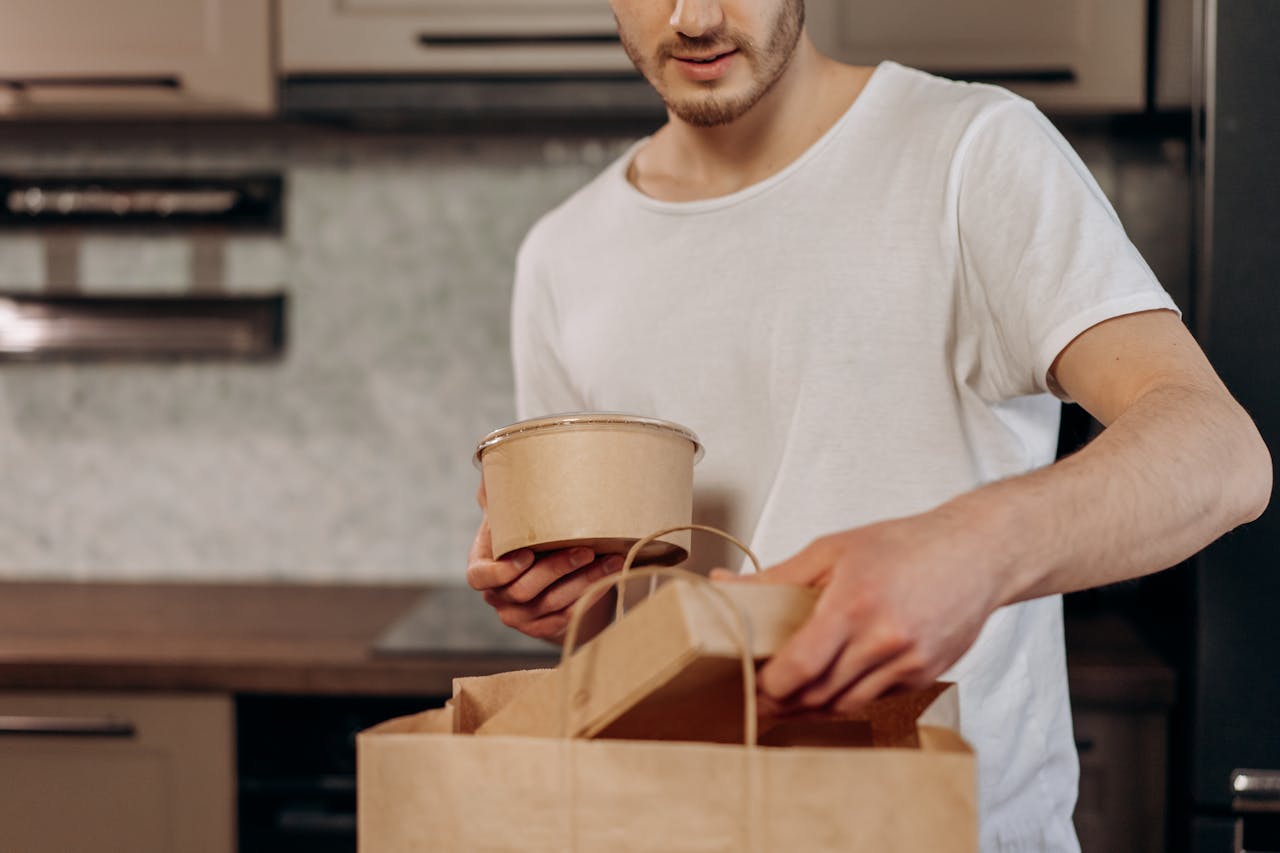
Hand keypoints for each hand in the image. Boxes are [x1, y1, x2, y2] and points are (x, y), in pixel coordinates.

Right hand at [466, 482, 622, 642]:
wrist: (547, 561)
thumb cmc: (526, 529)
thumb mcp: (512, 510)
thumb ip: (502, 491)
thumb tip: (496, 463)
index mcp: (482, 567)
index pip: (480, 578)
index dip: (502, 571)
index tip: (528, 553)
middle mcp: (498, 597)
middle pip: (523, 590)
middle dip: (557, 569)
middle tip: (586, 549)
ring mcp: (520, 616)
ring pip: (551, 605)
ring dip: (583, 582)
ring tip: (611, 560)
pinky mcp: (544, 627)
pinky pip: (567, 618)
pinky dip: (590, 598)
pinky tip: (611, 577)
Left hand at [714, 508, 1003, 713]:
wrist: (977, 552)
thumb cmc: (903, 544)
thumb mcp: (832, 550)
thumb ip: (776, 577)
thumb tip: (723, 585)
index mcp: (853, 604)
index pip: (801, 666)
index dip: (769, 686)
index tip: (748, 685)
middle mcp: (884, 639)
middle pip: (819, 694)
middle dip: (783, 702)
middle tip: (757, 698)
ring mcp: (909, 661)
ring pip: (846, 704)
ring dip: (811, 706)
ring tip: (786, 697)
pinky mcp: (925, 674)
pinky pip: (875, 698)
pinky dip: (847, 696)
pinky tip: (831, 684)